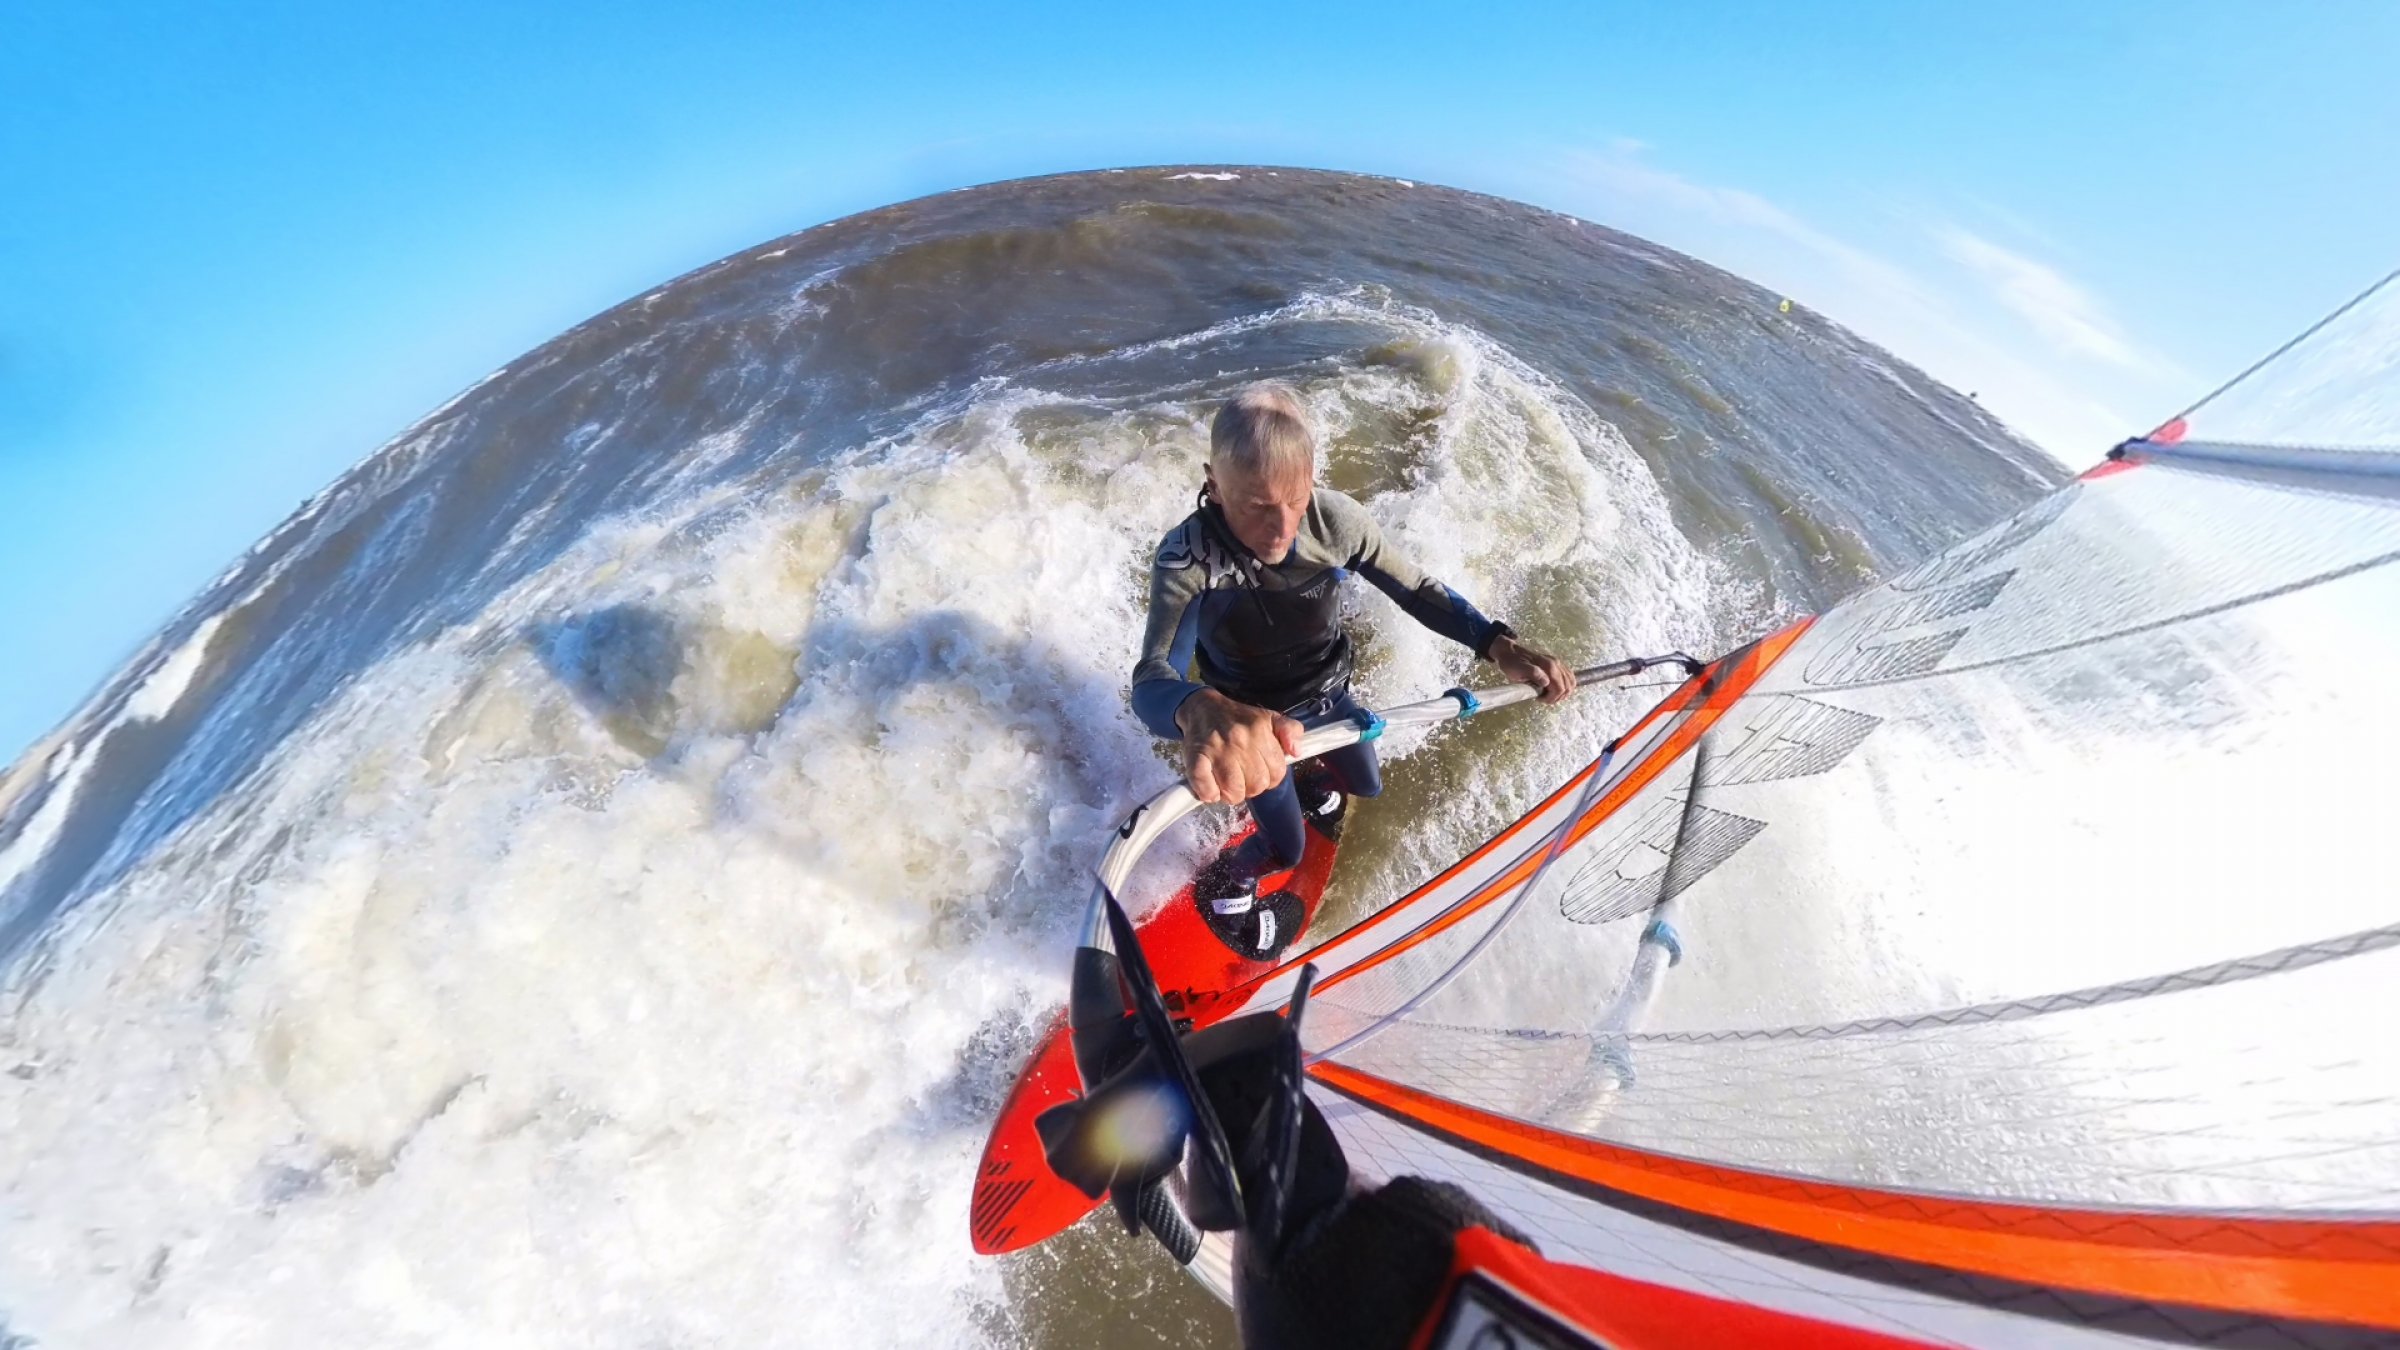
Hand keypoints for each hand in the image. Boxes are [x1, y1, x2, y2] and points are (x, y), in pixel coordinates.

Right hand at [1176, 689, 1304, 803]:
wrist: (1202, 708)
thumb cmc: (1238, 719)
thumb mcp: (1270, 718)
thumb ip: (1291, 731)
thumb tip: (1296, 752)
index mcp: (1260, 731)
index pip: (1277, 773)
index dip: (1270, 777)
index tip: (1259, 770)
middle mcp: (1240, 741)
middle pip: (1257, 786)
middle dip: (1251, 787)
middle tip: (1242, 776)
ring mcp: (1217, 751)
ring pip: (1234, 792)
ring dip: (1231, 793)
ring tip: (1227, 782)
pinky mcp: (1195, 759)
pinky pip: (1207, 790)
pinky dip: (1209, 793)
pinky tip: (1211, 787)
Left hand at [1491, 635, 1575, 704]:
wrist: (1510, 652)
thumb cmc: (1512, 663)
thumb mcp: (1518, 670)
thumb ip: (1533, 674)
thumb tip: (1546, 682)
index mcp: (1548, 666)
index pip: (1560, 688)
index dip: (1551, 698)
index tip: (1539, 699)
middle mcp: (1556, 664)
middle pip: (1568, 687)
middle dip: (1557, 697)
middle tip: (1544, 699)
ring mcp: (1558, 663)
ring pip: (1571, 683)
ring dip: (1562, 693)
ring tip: (1549, 695)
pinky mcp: (1557, 664)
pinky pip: (1569, 677)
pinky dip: (1565, 687)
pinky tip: (1554, 690)